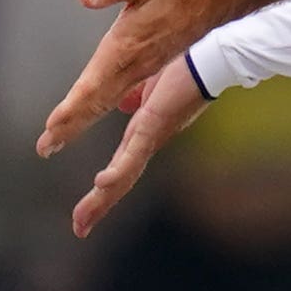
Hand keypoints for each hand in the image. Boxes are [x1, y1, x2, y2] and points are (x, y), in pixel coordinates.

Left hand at [38, 0, 235, 161]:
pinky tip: (97, 118)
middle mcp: (134, 70)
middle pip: (96, 106)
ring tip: (59, 145)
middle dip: (68, 129)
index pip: (92, 87)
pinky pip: (125, 104)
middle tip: (43, 149)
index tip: (51, 128)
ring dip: (83, 125)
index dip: (71, 109)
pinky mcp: (153, 74)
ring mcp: (145, 75)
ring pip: (109, 107)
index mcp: (125, 51)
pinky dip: (104, 115)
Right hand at [67, 58, 208, 238]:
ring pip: (124, 176)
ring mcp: (152, 137)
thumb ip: (138, 98)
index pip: (120, 165)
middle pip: (120, 180)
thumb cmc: (185, 70)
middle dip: (99, 205)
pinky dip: (117, 171)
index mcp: (145, 132)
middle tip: (80, 228)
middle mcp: (148, 141)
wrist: (210, 61)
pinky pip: (133, 153)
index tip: (90, 203)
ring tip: (85, 219)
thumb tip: (125, 104)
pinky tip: (101, 183)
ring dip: (104, 199)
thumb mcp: (152, 87)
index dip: (105, 187)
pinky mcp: (155, 125)